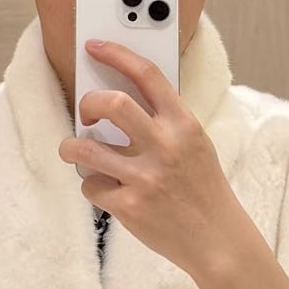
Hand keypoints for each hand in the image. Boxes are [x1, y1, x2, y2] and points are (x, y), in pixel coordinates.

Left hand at [58, 37, 247, 280]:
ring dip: (71, 148)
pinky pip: (90, 187)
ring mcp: (145, 178)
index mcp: (184, 125)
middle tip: (86, 114)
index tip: (95, 47)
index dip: (117, 54)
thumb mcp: (195, 145)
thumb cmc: (203, 190)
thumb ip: (166, 123)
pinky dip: (92, 187)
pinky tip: (105, 190)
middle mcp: (165, 147)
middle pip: (112, 104)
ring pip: (85, 149)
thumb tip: (121, 101)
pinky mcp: (129, 207)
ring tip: (74, 151)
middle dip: (89, 103)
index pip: (147, 75)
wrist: (217, 240)